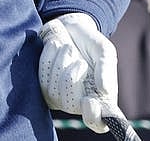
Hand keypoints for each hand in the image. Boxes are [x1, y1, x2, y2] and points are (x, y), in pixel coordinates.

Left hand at [38, 12, 118, 133]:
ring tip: (67, 47)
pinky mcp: (44, 86)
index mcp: (100, 98)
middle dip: (72, 78)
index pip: (98, 123)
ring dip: (61, 64)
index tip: (90, 101)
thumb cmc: (90, 42)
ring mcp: (59, 96)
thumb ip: (107, 68)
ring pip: (54, 92)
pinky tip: (55, 46)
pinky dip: (49, 58)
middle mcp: (80, 102)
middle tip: (79, 60)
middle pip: (71, 105)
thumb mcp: (104, 50)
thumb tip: (104, 90)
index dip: (94, 118)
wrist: (69, 27)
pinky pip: (42, 78)